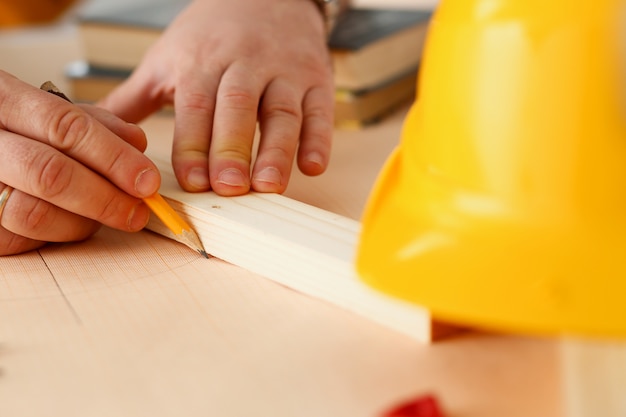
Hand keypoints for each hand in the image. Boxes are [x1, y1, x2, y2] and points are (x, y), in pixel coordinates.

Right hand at [0, 71, 160, 254]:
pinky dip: (54, 236)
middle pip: (50, 174)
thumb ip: (93, 123)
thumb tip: (138, 143)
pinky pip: (17, 239)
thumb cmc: (12, 126)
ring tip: (104, 216)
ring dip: (82, 222)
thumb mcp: (47, 109)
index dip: (114, 157)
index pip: (65, 127)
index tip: (148, 180)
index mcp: (2, 100)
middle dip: (105, 198)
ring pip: (32, 214)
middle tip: (137, 212)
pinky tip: (72, 223)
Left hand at [99, 0, 334, 195]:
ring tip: (269, 186)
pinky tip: (313, 167)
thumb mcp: (168, 57)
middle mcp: (244, 63)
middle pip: (237, 108)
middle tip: (229, 189)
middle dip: (232, 150)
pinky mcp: (316, 79)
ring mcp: (284, 70)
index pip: (195, 106)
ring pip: (282, 111)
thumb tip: (93, 132)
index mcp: (201, 60)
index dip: (194, 145)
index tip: (193, 182)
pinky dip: (320, 139)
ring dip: (277, 150)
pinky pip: (321, 110)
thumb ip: (133, 97)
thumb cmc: (211, 34)